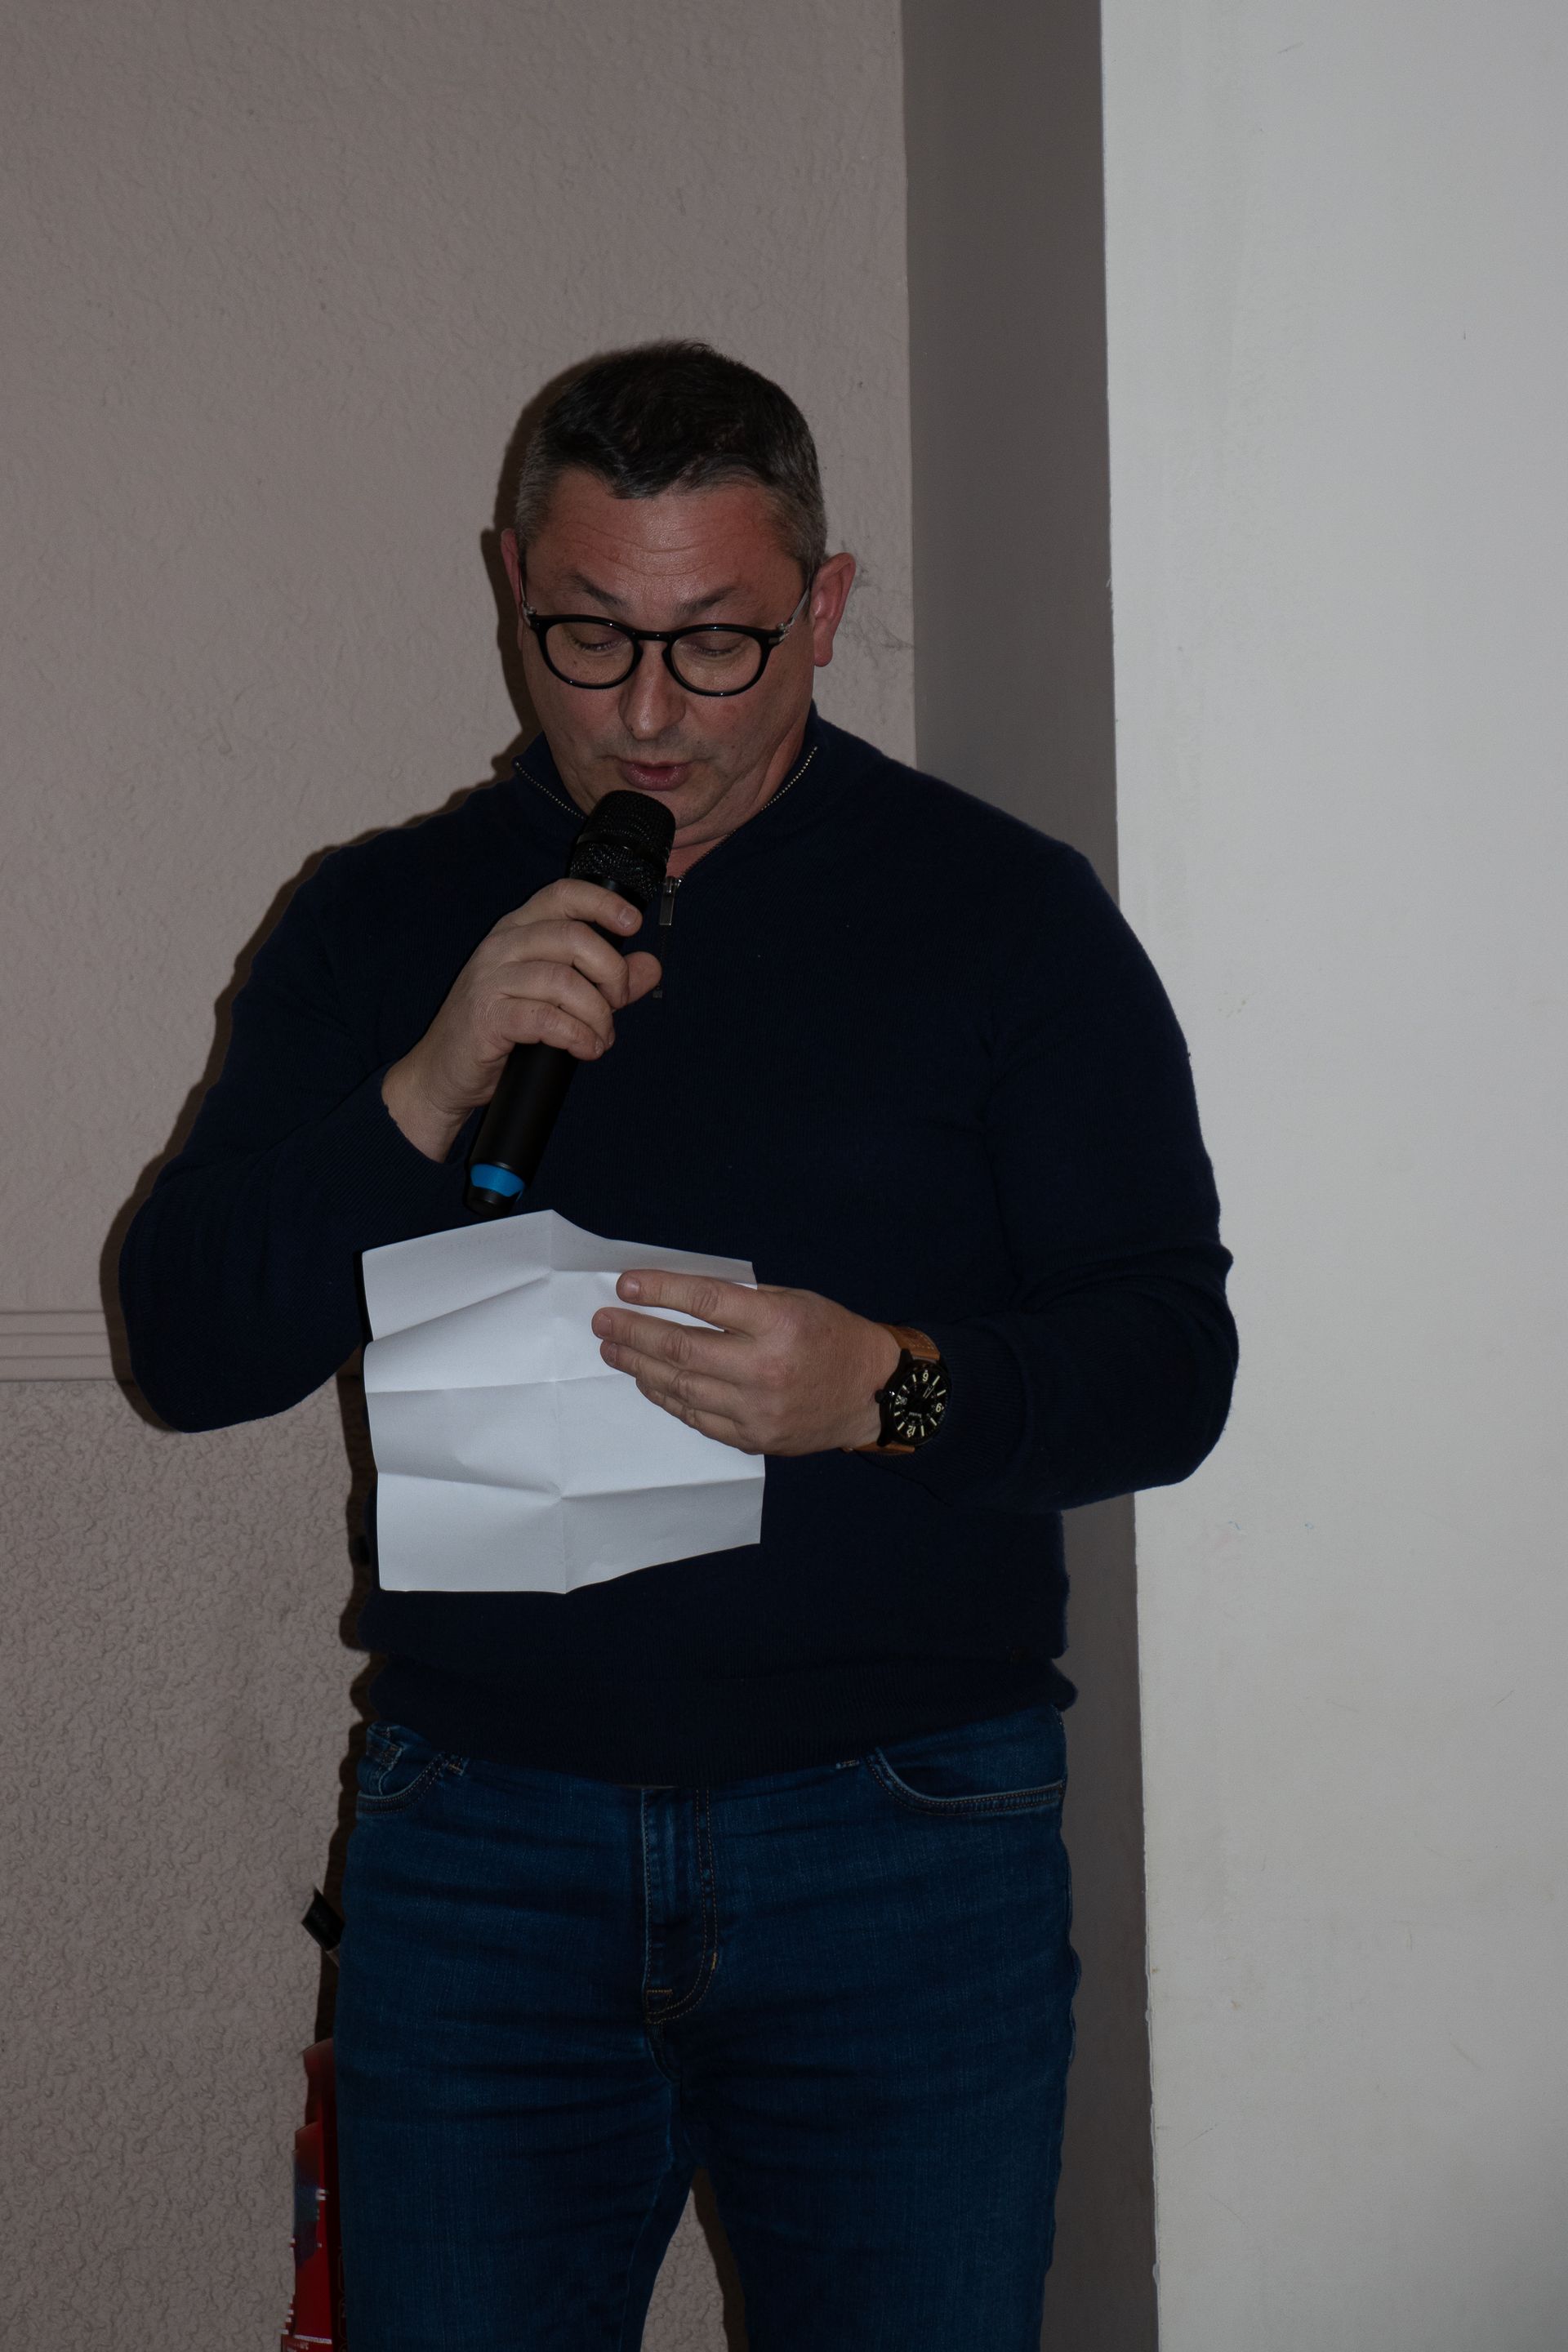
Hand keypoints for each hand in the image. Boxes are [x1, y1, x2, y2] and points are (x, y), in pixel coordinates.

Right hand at [382, 878, 661, 1161]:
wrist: (444, 1073)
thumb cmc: (501, 1032)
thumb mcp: (558, 999)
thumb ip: (604, 981)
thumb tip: (651, 965)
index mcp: (517, 931)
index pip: (562, 894)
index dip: (603, 902)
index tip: (633, 924)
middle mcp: (501, 946)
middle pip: (574, 937)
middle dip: (610, 974)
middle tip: (615, 1005)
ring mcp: (490, 979)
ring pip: (564, 981)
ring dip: (596, 1016)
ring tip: (600, 1039)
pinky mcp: (486, 1017)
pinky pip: (546, 1018)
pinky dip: (576, 1036)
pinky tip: (584, 1049)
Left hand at [591, 1273, 903, 1454]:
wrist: (872, 1393)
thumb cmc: (830, 1336)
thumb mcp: (794, 1300)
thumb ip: (741, 1301)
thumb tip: (677, 1297)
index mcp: (777, 1322)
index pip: (705, 1301)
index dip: (659, 1291)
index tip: (625, 1286)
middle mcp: (764, 1367)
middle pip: (682, 1348)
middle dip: (634, 1332)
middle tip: (604, 1322)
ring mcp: (757, 1408)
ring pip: (681, 1386)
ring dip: (639, 1367)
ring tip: (613, 1350)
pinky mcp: (753, 1437)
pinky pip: (697, 1416)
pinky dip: (667, 1397)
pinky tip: (648, 1381)